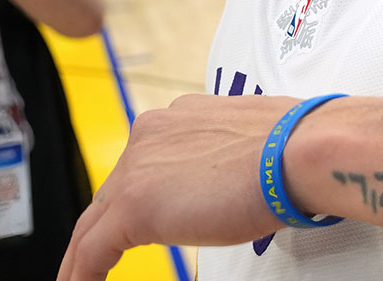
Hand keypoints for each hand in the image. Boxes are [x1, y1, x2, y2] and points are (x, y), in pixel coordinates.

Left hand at [57, 94, 295, 280]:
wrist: (301, 151)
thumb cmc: (296, 148)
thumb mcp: (253, 144)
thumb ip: (229, 157)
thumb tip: (239, 179)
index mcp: (178, 117)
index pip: (144, 164)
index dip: (143, 194)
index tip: (150, 213)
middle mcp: (152, 135)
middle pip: (112, 192)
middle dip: (108, 226)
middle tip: (104, 255)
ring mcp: (137, 168)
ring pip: (93, 222)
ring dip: (86, 254)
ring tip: (82, 277)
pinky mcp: (132, 207)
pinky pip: (90, 251)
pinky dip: (80, 275)